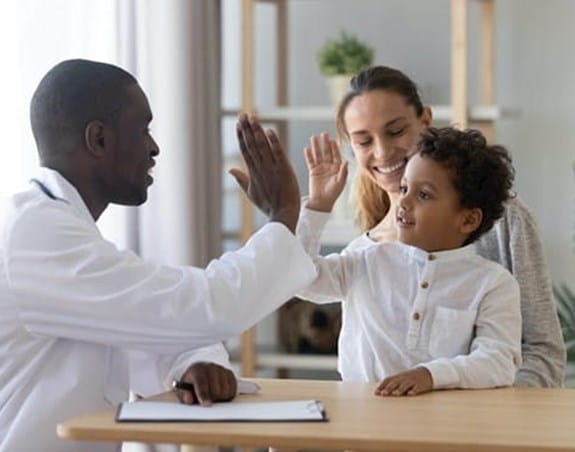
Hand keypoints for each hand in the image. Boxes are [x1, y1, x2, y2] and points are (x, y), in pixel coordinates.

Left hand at [175, 362, 236, 405]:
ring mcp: (222, 369)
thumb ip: (184, 395)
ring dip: (220, 398)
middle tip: (206, 400)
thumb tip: (189, 399)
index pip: (202, 383)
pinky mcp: (230, 373)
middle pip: (215, 390)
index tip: (206, 405)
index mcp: (197, 369)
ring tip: (213, 396)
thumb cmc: (192, 382)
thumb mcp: (183, 388)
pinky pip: (233, 389)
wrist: (201, 368)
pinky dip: (227, 395)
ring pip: (226, 391)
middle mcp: (211, 367)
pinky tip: (220, 393)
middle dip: (211, 399)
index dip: (204, 395)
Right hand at [230, 114, 299, 232]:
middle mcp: (260, 168)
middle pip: (252, 145)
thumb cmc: (268, 205)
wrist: (283, 215)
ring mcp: (272, 169)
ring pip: (262, 147)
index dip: (242, 135)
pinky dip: (274, 143)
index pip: (245, 150)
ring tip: (253, 117)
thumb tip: (229, 169)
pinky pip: (278, 154)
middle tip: (243, 114)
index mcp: (253, 172)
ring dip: (257, 131)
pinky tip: (269, 131)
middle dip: (247, 129)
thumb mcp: (251, 192)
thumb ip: (241, 179)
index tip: (239, 122)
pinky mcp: (284, 170)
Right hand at [304, 133, 347, 211]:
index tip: (332, 140)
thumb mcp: (340, 182)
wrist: (322, 202)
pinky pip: (310, 161)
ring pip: (318, 155)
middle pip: (326, 152)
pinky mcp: (313, 171)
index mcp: (337, 168)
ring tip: (313, 138)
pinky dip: (308, 155)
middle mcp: (329, 166)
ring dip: (316, 146)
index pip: (336, 155)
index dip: (334, 147)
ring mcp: (320, 168)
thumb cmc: (333, 193)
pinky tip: (307, 148)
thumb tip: (346, 161)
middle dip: (325, 143)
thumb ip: (343, 171)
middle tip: (323, 134)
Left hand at [374, 367, 432, 396]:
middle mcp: (404, 378)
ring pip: (405, 385)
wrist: (426, 373)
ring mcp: (412, 381)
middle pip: (395, 383)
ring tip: (395, 394)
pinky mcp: (420, 385)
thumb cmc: (410, 378)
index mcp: (398, 377)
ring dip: (400, 389)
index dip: (381, 386)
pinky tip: (410, 394)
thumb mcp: (400, 378)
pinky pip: (417, 388)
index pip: (388, 380)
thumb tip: (380, 391)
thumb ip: (392, 383)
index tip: (376, 392)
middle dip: (388, 388)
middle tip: (383, 394)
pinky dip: (413, 391)